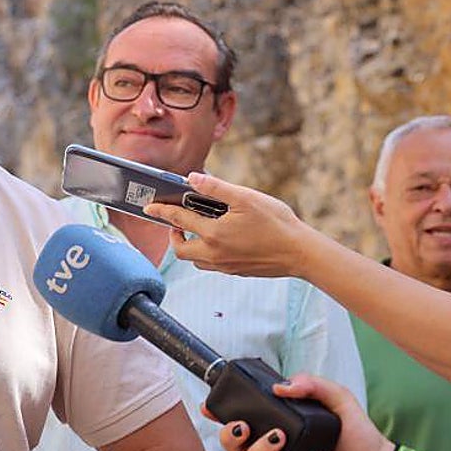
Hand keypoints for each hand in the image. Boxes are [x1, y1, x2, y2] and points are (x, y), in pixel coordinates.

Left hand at [143, 172, 306, 277]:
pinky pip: (211, 265)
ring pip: (195, 260)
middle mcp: (215, 254)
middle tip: (178, 222)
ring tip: (198, 229)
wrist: (301, 253)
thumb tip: (193, 178)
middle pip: (180, 250)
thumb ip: (217, 188)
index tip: (149, 208)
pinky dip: (205, 253)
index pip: (178, 220)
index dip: (161, 211)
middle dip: (173, 236)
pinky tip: (218, 240)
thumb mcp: (246, 198)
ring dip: (189, 246)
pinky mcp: (236, 272)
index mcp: (214, 234)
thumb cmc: (277, 223)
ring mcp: (225, 266)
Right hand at [214, 373, 392, 450]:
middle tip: (245, 426)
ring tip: (282, 438)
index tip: (209, 407)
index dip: (220, 417)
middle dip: (230, 438)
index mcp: (277, 430)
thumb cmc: (358, 436)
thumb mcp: (338, 399)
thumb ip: (312, 384)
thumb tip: (281, 386)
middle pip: (235, 449)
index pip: (240, 423)